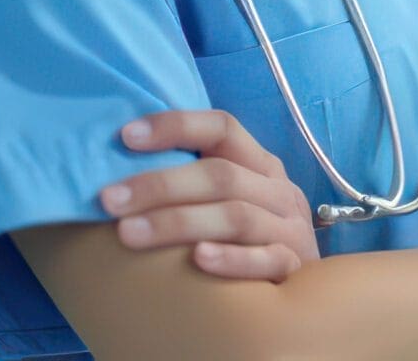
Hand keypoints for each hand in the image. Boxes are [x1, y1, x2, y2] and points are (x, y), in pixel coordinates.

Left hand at [100, 109, 321, 281]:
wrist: (308, 291)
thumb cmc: (246, 242)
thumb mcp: (232, 202)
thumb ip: (194, 184)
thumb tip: (117, 172)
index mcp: (260, 165)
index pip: (222, 128)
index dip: (176, 126)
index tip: (126, 136)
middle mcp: (279, 191)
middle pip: (221, 176)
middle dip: (160, 185)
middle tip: (109, 200)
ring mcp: (290, 229)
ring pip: (236, 217)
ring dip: (178, 222)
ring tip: (127, 234)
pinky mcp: (294, 268)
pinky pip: (267, 260)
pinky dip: (233, 258)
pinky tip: (198, 259)